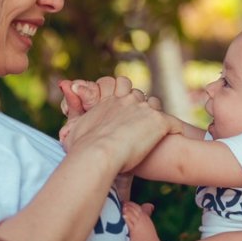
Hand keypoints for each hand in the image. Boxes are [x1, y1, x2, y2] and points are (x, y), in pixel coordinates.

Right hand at [60, 84, 182, 171]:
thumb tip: (64, 115)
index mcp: (109, 100)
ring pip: (156, 105)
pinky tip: (177, 138)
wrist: (99, 153)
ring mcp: (145, 110)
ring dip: (156, 115)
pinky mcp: (159, 122)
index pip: (122, 87)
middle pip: (141, 95)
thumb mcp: (72, 130)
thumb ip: (72, 120)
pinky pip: (174, 124)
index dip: (125, 96)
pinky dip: (175, 130)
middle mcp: (127, 100)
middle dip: (141, 105)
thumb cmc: (82, 146)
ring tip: (156, 131)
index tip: (124, 109)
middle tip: (141, 122)